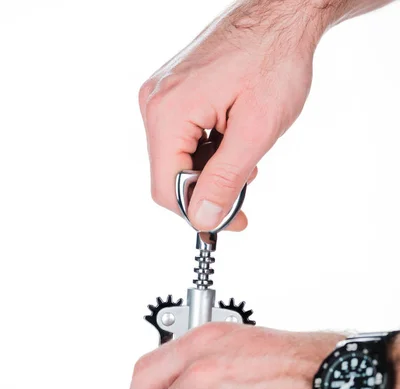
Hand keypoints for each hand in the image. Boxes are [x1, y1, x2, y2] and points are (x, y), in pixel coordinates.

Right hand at [138, 0, 328, 231]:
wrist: (280, 15)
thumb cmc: (274, 59)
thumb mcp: (256, 130)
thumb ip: (225, 179)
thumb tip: (202, 219)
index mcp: (168, 113)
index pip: (166, 188)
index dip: (198, 213)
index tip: (233, 220)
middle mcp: (155, 104)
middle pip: (169, 175)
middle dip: (208, 188)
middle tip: (247, 183)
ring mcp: (162, 96)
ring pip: (177, 159)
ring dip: (211, 169)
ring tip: (246, 153)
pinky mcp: (174, 93)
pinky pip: (182, 138)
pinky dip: (208, 150)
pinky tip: (233, 139)